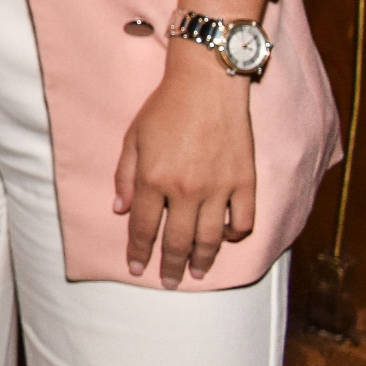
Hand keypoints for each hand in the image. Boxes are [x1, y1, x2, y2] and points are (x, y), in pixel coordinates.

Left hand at [111, 49, 256, 285]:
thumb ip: (125, 176)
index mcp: (154, 179)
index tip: (136, 268)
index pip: (144, 228)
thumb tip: (121, 210)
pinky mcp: (244, 181)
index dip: (139, 251)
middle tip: (168, 282)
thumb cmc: (165, 107)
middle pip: (177, 241)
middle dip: (170, 266)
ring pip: (211, 238)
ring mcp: (219, 188)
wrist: (208, 83)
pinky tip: (228, 239)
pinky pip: (243, 220)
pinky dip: (236, 234)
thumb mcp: (133, 138)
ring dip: (203, 260)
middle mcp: (186, 190)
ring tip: (198, 272)